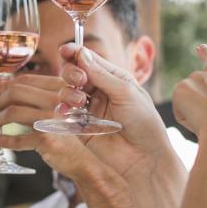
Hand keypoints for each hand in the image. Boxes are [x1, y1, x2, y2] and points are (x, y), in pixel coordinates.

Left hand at [0, 74, 107, 182]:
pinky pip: (16, 139)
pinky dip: (2, 140)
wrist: (85, 160)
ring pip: (12, 113)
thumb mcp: (57, 110)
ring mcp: (51, 120)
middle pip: (15, 93)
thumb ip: (36, 99)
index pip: (25, 80)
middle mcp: (57, 101)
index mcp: (59, 89)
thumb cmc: (66, 134)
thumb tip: (3, 89)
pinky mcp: (46, 139)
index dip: (4, 85)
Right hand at [56, 44, 183, 187]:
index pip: (89, 60)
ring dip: (67, 93)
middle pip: (73, 73)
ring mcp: (88, 109)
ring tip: (79, 103)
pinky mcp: (80, 127)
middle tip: (80, 81)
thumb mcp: (126, 92)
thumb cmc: (144, 123)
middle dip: (71, 73)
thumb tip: (82, 53)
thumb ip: (101, 74)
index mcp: (113, 78)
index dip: (75, 53)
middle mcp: (99, 91)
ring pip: (66, 92)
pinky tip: (67, 112)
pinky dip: (62, 110)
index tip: (65, 50)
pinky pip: (64, 114)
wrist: (144, 157)